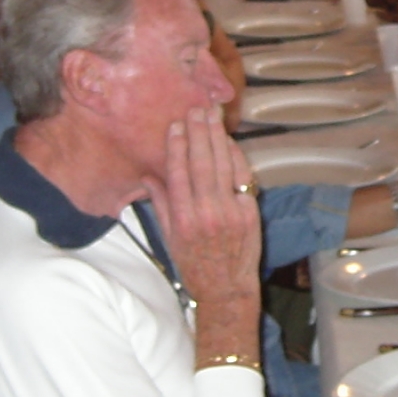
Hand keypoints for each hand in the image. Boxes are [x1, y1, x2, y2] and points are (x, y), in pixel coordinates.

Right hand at [146, 106, 259, 321]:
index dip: (176, 147)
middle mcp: (206, 213)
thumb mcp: (169, 237)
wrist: (226, 288)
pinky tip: (229, 141)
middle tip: (196, 109)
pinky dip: (236, 157)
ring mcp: (230, 212)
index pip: (178, 173)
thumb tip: (148, 175)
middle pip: (202, 164)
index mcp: (182, 219)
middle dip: (198, 133)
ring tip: (213, 115)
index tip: (175, 126)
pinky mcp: (249, 213)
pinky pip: (242, 177)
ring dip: (218, 137)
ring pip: (223, 166)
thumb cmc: (194, 264)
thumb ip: (160, 204)